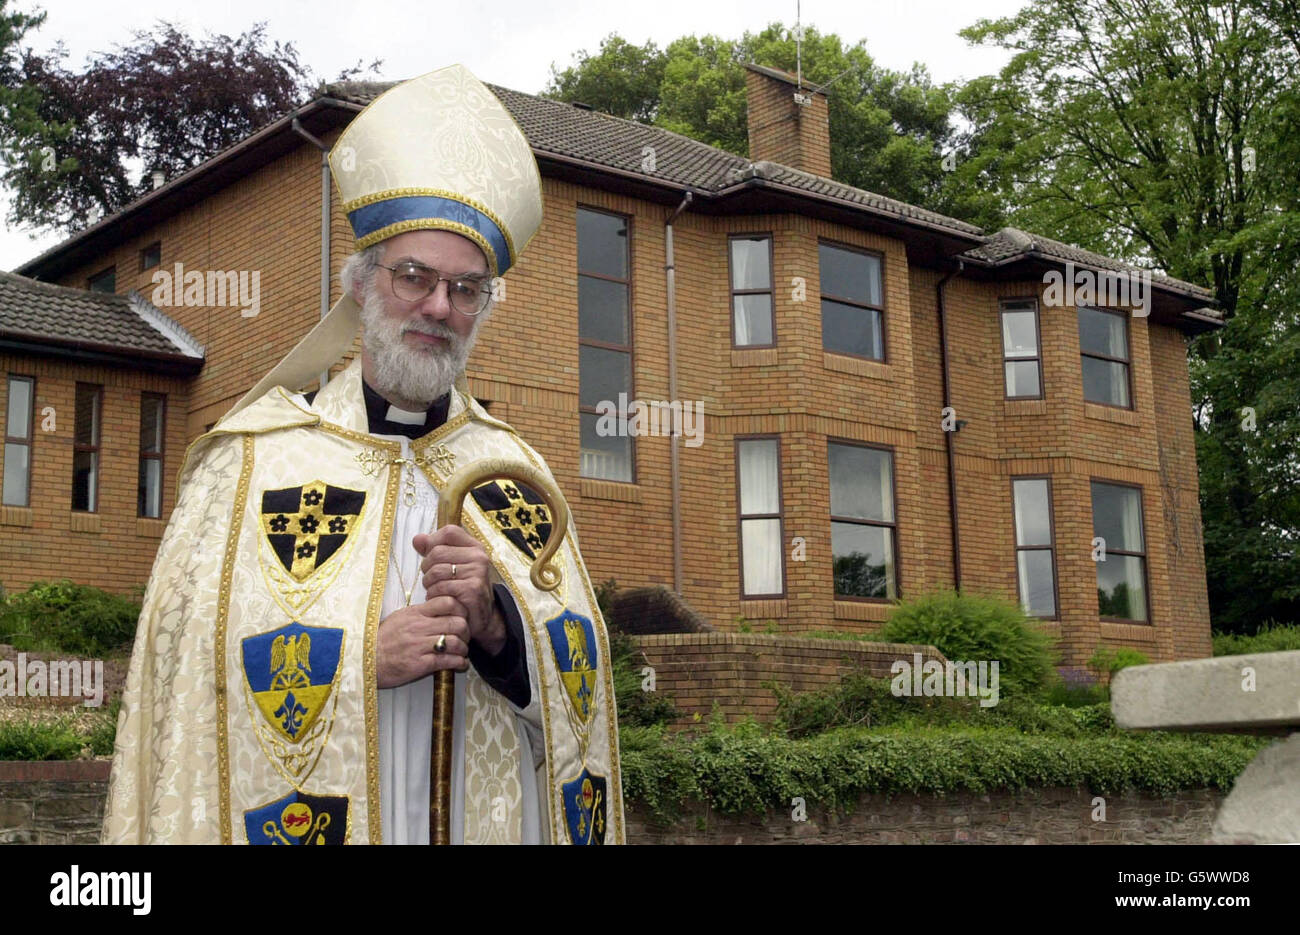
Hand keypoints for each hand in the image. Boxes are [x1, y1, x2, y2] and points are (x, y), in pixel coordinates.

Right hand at [375, 597, 470, 688]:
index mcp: (415, 613)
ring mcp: (419, 646)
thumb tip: (441, 606)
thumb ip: (421, 612)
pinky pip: (448, 661)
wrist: (365, 660)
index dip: (460, 609)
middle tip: (465, 636)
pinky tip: (460, 664)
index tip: (462, 616)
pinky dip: (459, 662)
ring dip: (464, 648)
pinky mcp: (420, 665)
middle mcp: (419, 627)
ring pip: (455, 642)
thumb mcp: (400, 617)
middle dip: (466, 630)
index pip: (448, 602)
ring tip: (462, 651)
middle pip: (457, 622)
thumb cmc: (383, 639)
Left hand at [415, 526, 505, 656]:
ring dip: (429, 584)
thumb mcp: (452, 566)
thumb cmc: (464, 589)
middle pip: (437, 552)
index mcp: (475, 547)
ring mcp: (477, 573)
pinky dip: (435, 596)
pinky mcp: (472, 589)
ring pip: (436, 571)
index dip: (434, 542)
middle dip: (427, 568)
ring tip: (436, 591)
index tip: (432, 557)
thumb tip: (417, 539)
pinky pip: (441, 587)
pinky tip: (441, 600)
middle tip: (432, 580)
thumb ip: (434, 550)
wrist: (482, 617)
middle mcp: (479, 557)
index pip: (449, 532)